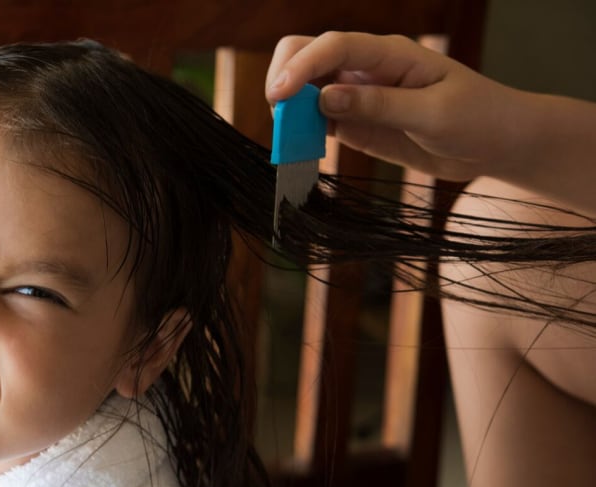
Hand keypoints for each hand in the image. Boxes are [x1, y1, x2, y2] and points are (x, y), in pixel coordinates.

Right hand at [265, 32, 523, 181]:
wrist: (497, 143)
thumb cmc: (479, 118)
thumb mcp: (434, 113)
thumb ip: (379, 104)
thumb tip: (325, 99)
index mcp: (390, 53)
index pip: (334, 46)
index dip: (301, 67)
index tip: (280, 97)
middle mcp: (366, 67)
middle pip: (307, 54)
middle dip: (285, 80)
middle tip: (281, 119)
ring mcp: (357, 94)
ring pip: (305, 89)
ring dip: (289, 111)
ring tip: (289, 141)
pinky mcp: (355, 122)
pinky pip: (316, 121)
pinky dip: (301, 132)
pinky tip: (301, 149)